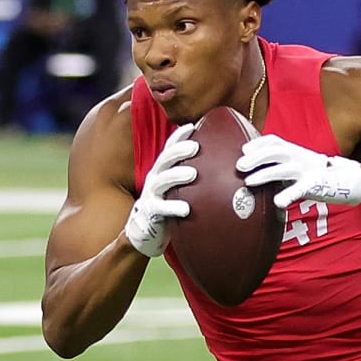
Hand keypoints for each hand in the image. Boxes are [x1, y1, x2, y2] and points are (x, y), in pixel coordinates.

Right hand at [123, 123, 196, 256]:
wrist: (144, 233)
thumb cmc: (166, 207)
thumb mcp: (175, 188)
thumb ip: (187, 175)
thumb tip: (215, 165)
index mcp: (161, 171)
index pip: (169, 149)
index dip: (178, 137)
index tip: (192, 126)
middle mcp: (155, 179)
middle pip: (165, 160)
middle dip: (179, 151)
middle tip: (195, 147)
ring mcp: (151, 195)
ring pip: (162, 181)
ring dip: (177, 175)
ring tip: (193, 173)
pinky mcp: (150, 213)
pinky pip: (161, 208)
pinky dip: (173, 207)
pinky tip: (186, 209)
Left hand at [237, 134, 360, 208]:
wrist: (343, 179)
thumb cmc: (312, 173)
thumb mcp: (295, 163)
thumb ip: (277, 164)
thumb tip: (251, 167)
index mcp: (293, 149)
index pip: (273, 141)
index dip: (257, 143)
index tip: (244, 149)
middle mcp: (298, 156)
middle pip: (274, 152)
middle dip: (256, 158)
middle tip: (239, 166)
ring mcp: (305, 170)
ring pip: (282, 170)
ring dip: (264, 175)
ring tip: (249, 182)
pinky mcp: (313, 185)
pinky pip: (298, 190)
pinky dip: (287, 195)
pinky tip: (277, 202)